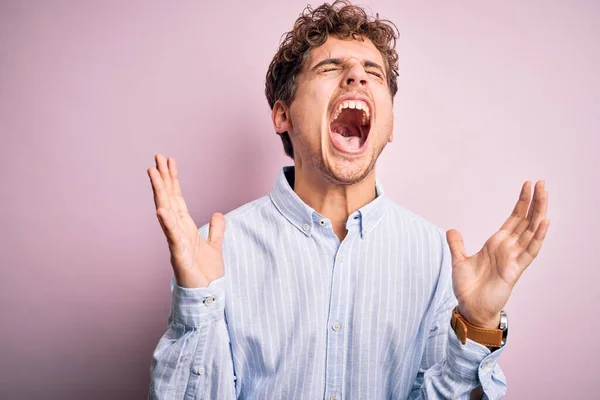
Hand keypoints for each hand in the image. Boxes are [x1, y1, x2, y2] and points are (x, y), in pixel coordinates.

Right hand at [147, 153, 224, 287]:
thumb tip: (218, 213)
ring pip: (166, 212)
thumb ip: (216, 229)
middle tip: (156, 157)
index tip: (169, 161)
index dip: (173, 179)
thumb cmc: (206, 273)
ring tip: (153, 173)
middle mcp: (178, 231)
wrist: (207, 295)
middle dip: (163, 178)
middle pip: (169, 199)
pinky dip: (167, 223)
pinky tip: (161, 209)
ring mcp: (176, 242)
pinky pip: (172, 236)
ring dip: (160, 192)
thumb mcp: (215, 246)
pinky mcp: (179, 255)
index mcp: (186, 227)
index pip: (177, 198)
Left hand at [447, 181, 549, 327]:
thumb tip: (452, 230)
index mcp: (497, 244)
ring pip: (532, 231)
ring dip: (539, 213)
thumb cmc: (468, 287)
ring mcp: (514, 257)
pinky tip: (544, 222)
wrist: (469, 306)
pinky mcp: (516, 269)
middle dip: (534, 202)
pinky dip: (538, 236)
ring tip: (545, 195)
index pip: (513, 219)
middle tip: (541, 183)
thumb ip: (457, 244)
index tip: (528, 186)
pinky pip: (530, 250)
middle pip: (526, 221)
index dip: (521, 203)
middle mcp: (508, 248)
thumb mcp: (459, 260)